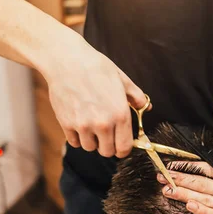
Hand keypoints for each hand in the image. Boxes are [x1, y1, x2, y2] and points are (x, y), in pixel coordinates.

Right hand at [42, 35, 147, 157]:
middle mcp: (103, 123)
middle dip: (107, 145)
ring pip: (90, 148)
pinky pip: (74, 142)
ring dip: (91, 140)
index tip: (120, 146)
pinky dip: (77, 137)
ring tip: (91, 126)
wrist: (67, 61)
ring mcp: (83, 125)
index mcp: (120, 114)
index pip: (124, 147)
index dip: (123, 149)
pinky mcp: (66, 124)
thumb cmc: (96, 68)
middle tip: (105, 134)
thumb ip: (136, 96)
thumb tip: (146, 106)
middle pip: (107, 151)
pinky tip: (79, 124)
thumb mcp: (122, 80)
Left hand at [158, 144, 212, 213]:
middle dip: (180, 181)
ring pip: (205, 201)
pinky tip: (186, 204)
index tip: (173, 165)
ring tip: (167, 190)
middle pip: (203, 186)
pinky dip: (198, 210)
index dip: (190, 167)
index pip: (210, 171)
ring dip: (183, 196)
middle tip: (162, 177)